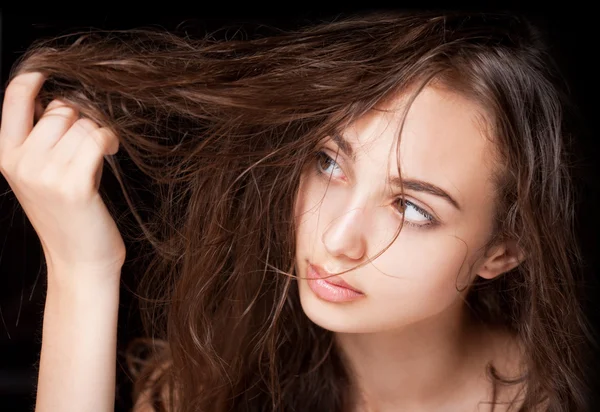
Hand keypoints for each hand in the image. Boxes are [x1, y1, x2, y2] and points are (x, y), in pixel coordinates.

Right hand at [0, 72, 125, 277]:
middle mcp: (21, 163)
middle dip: (80, 121)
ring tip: (97, 157)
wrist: (80, 261)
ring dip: (97, 133)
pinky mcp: (73, 184)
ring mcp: (45, 174)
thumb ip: (43, 141)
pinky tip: (110, 152)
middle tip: (87, 147)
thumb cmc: (70, 215)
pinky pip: (98, 138)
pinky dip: (109, 140)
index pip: (12, 102)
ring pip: (83, 123)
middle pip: (61, 109)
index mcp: (8, 157)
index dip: (30, 81)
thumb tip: (60, 102)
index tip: (46, 73)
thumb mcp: (43, 176)